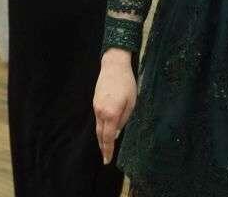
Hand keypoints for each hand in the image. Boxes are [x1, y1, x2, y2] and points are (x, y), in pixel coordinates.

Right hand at [94, 49, 137, 164]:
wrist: (113, 66)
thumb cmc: (126, 83)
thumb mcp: (131, 102)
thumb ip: (124, 119)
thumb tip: (116, 133)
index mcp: (111, 113)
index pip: (108, 137)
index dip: (107, 150)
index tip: (107, 160)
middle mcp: (101, 112)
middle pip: (100, 134)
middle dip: (103, 147)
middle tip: (105, 158)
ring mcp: (96, 107)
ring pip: (98, 127)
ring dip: (101, 138)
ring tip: (105, 147)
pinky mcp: (95, 102)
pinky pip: (98, 119)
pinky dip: (101, 127)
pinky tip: (105, 130)